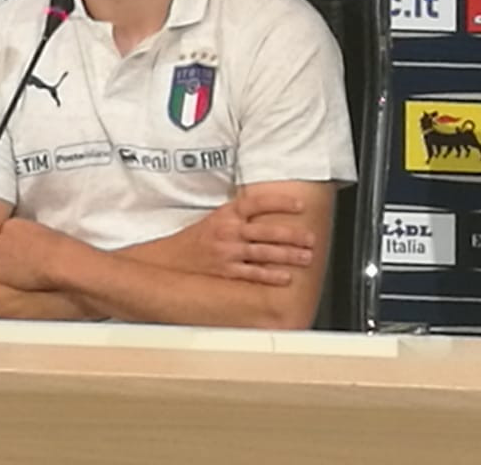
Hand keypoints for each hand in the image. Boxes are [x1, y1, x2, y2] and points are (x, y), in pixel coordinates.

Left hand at [0, 217, 68, 291]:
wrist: (59, 261)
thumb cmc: (58, 246)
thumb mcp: (40, 231)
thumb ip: (27, 236)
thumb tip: (26, 244)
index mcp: (11, 224)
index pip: (4, 234)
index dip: (13, 244)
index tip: (22, 250)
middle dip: (5, 254)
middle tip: (21, 262)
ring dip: (4, 268)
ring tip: (22, 274)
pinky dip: (6, 280)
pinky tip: (21, 281)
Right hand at [176, 190, 315, 285]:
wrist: (169, 260)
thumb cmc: (197, 239)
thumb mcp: (217, 218)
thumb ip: (240, 214)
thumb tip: (269, 208)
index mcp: (227, 213)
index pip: (258, 202)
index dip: (281, 202)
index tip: (300, 206)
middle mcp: (229, 230)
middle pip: (266, 230)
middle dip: (292, 235)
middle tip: (311, 238)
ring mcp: (227, 251)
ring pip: (263, 252)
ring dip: (288, 255)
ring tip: (306, 257)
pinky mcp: (225, 271)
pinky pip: (252, 273)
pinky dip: (270, 276)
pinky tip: (285, 278)